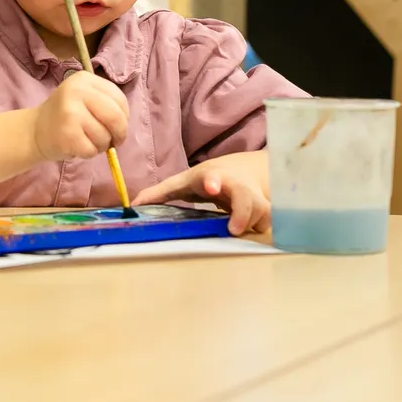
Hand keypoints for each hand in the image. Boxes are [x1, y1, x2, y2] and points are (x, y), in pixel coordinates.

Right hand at [32, 71, 129, 161]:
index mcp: (84, 79)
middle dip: (120, 133)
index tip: (117, 125)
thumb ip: (105, 103)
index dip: (124, 116)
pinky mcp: (67, 135)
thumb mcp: (83, 97)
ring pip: (104, 136)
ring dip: (101, 145)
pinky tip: (78, 146)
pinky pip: (92, 150)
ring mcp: (71, 113)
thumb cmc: (66, 115)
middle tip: (115, 141)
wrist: (35, 130)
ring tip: (87, 140)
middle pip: (115, 117)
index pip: (119, 98)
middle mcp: (76, 92)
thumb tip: (124, 124)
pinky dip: (89, 153)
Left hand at [133, 151, 270, 234]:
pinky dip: (260, 230)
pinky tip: (251, 229)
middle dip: (244, 213)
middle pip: (248, 199)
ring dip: (251, 224)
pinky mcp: (267, 211)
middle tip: (234, 229)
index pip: (213, 177)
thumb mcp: (185, 182)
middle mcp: (238, 187)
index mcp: (213, 178)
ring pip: (263, 215)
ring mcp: (256, 198)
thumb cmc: (208, 178)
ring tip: (237, 228)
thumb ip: (160, 193)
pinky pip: (268, 225)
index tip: (211, 186)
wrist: (245, 170)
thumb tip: (132, 205)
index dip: (213, 181)